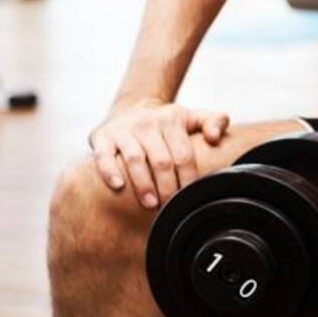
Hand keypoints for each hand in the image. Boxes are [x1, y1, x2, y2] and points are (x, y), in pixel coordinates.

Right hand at [88, 99, 229, 207]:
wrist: (131, 109)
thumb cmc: (167, 123)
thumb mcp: (191, 117)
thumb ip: (213, 121)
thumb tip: (215, 137)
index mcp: (172, 119)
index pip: (184, 155)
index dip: (188, 179)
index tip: (190, 198)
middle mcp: (147, 122)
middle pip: (161, 161)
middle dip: (168, 188)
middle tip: (170, 207)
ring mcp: (123, 129)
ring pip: (135, 160)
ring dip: (144, 185)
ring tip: (150, 204)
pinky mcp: (102, 136)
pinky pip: (104, 156)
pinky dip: (109, 171)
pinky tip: (118, 186)